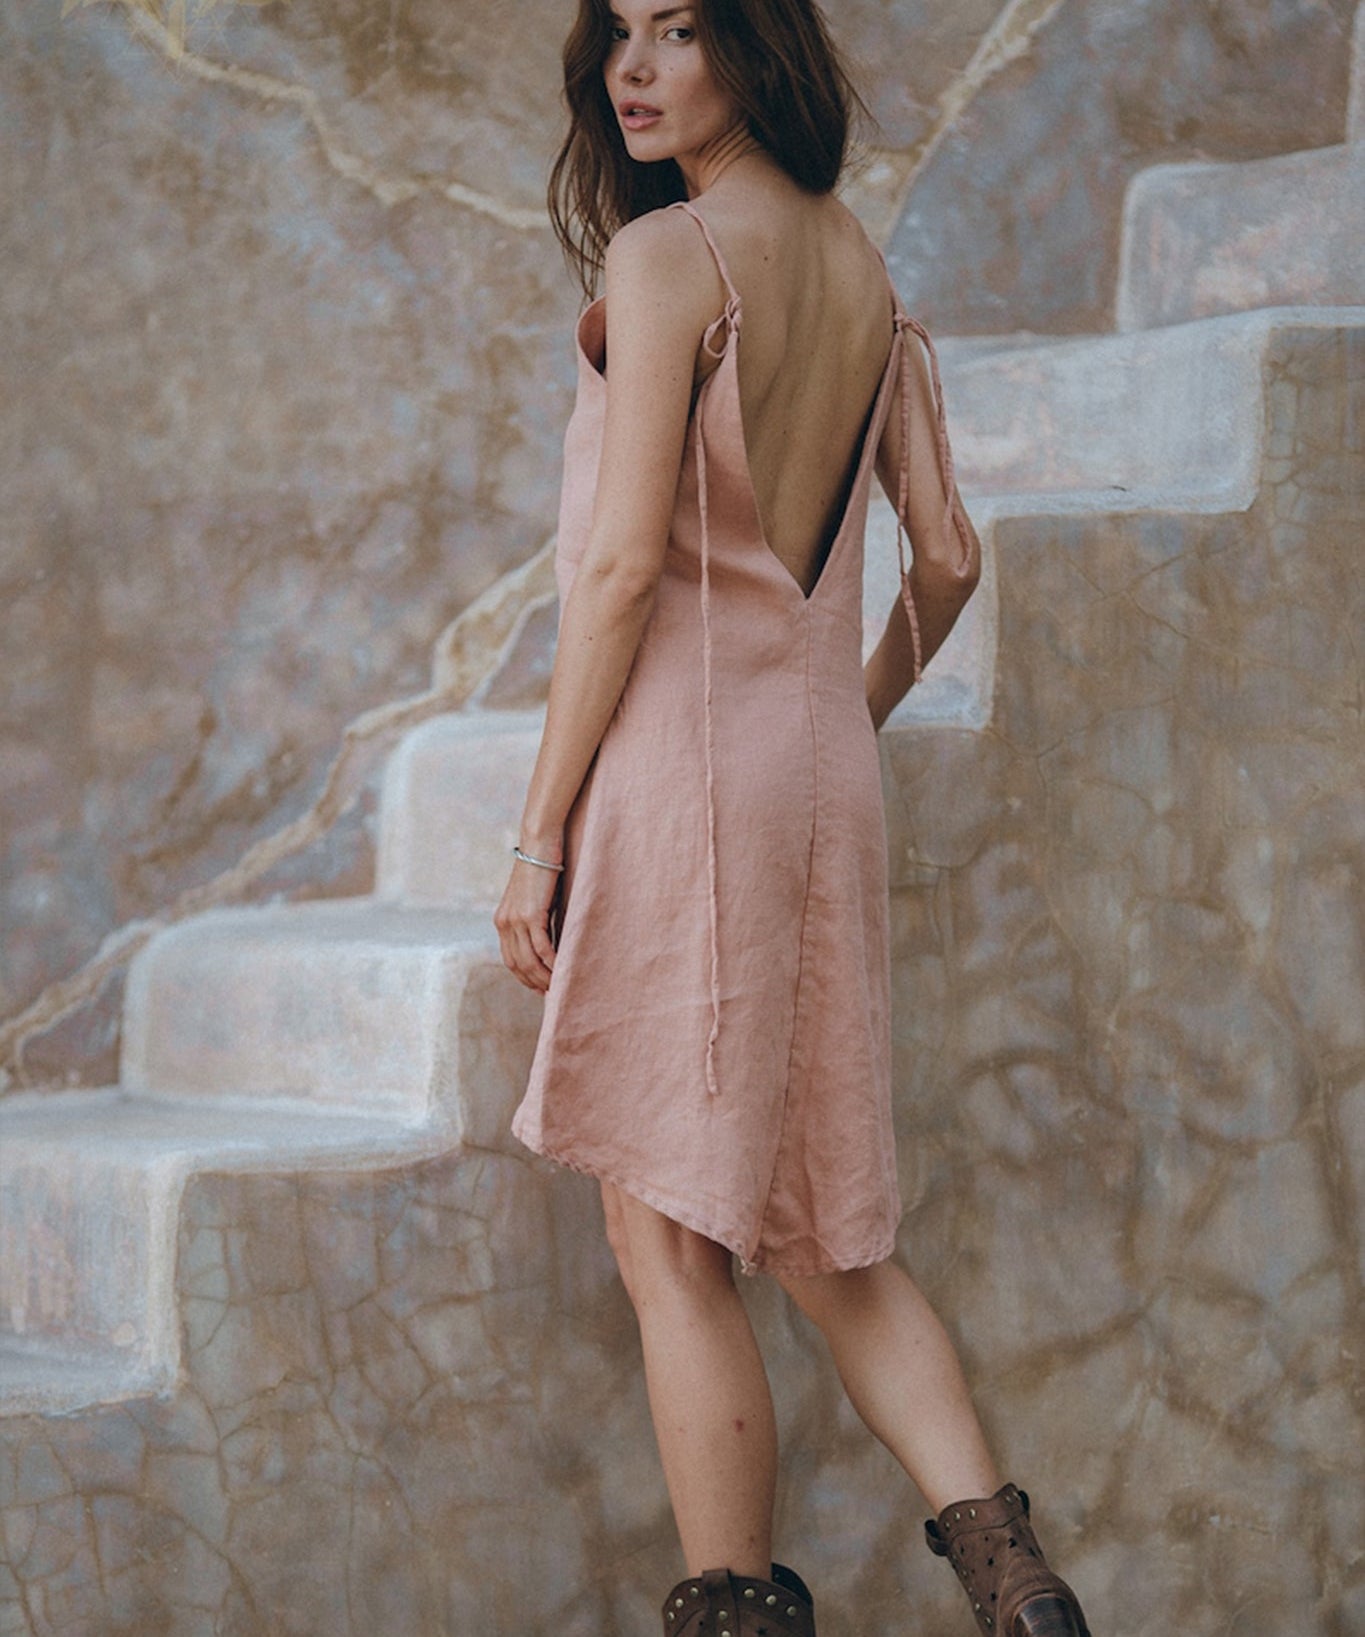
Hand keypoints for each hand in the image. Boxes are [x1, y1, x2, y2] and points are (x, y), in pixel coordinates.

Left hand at [494, 854, 560, 992]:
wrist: (539, 845)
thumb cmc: (542, 870)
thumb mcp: (534, 900)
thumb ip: (535, 920)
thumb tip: (549, 942)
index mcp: (502, 921)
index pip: (510, 959)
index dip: (524, 977)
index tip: (539, 987)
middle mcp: (504, 923)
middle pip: (518, 964)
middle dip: (534, 982)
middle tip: (551, 993)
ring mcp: (516, 920)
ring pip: (529, 960)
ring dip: (545, 976)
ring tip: (559, 985)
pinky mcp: (530, 914)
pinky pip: (542, 947)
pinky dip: (553, 962)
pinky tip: (563, 969)